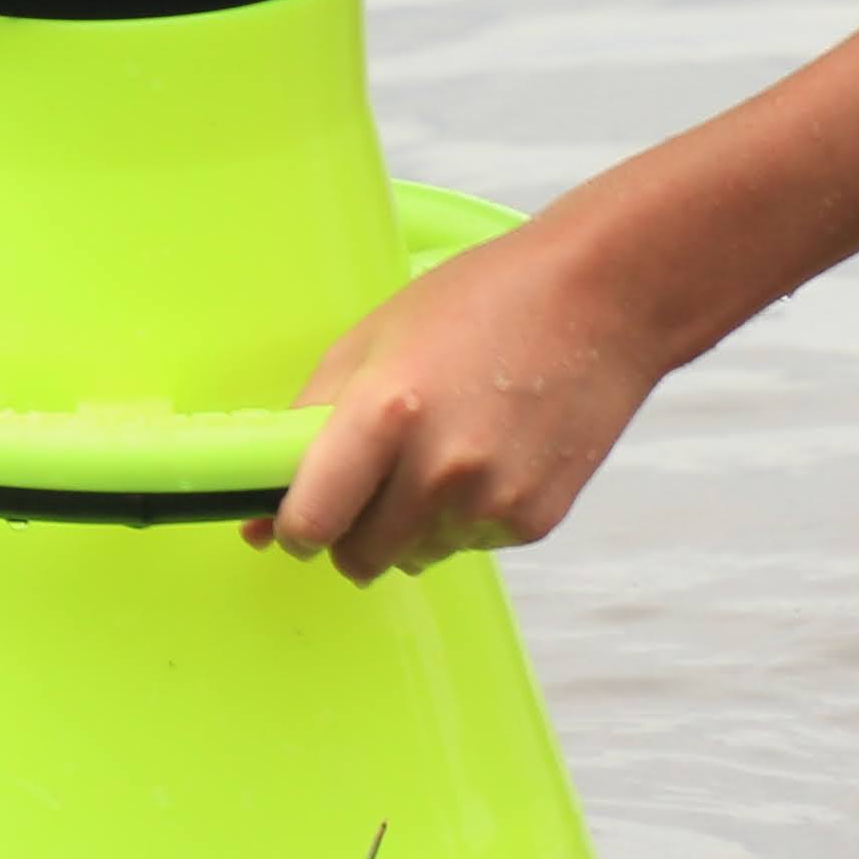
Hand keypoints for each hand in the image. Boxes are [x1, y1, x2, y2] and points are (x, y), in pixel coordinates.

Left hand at [253, 215, 683, 583]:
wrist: (602, 301)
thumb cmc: (482, 303)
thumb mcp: (373, 340)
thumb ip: (306, 424)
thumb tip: (256, 513)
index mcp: (385, 413)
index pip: (309, 523)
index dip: (293, 527)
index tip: (296, 513)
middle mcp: (439, 468)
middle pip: (358, 558)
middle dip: (351, 530)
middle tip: (374, 476)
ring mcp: (491, 502)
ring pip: (414, 556)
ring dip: (412, 524)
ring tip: (447, 447)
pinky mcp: (533, 521)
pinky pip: (469, 546)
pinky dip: (466, 517)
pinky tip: (492, 453)